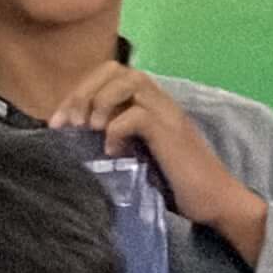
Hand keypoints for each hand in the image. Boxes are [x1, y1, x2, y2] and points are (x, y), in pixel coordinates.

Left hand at [50, 64, 263, 248]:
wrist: (216, 202)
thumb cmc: (173, 183)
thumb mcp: (134, 155)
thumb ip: (112, 138)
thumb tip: (71, 139)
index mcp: (148, 104)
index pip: (109, 74)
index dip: (78, 91)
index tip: (57, 123)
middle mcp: (160, 102)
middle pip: (116, 70)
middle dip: (83, 92)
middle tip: (66, 124)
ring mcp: (168, 115)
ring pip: (131, 80)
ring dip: (99, 101)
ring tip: (88, 129)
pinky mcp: (172, 134)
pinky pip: (138, 114)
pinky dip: (116, 129)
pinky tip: (111, 151)